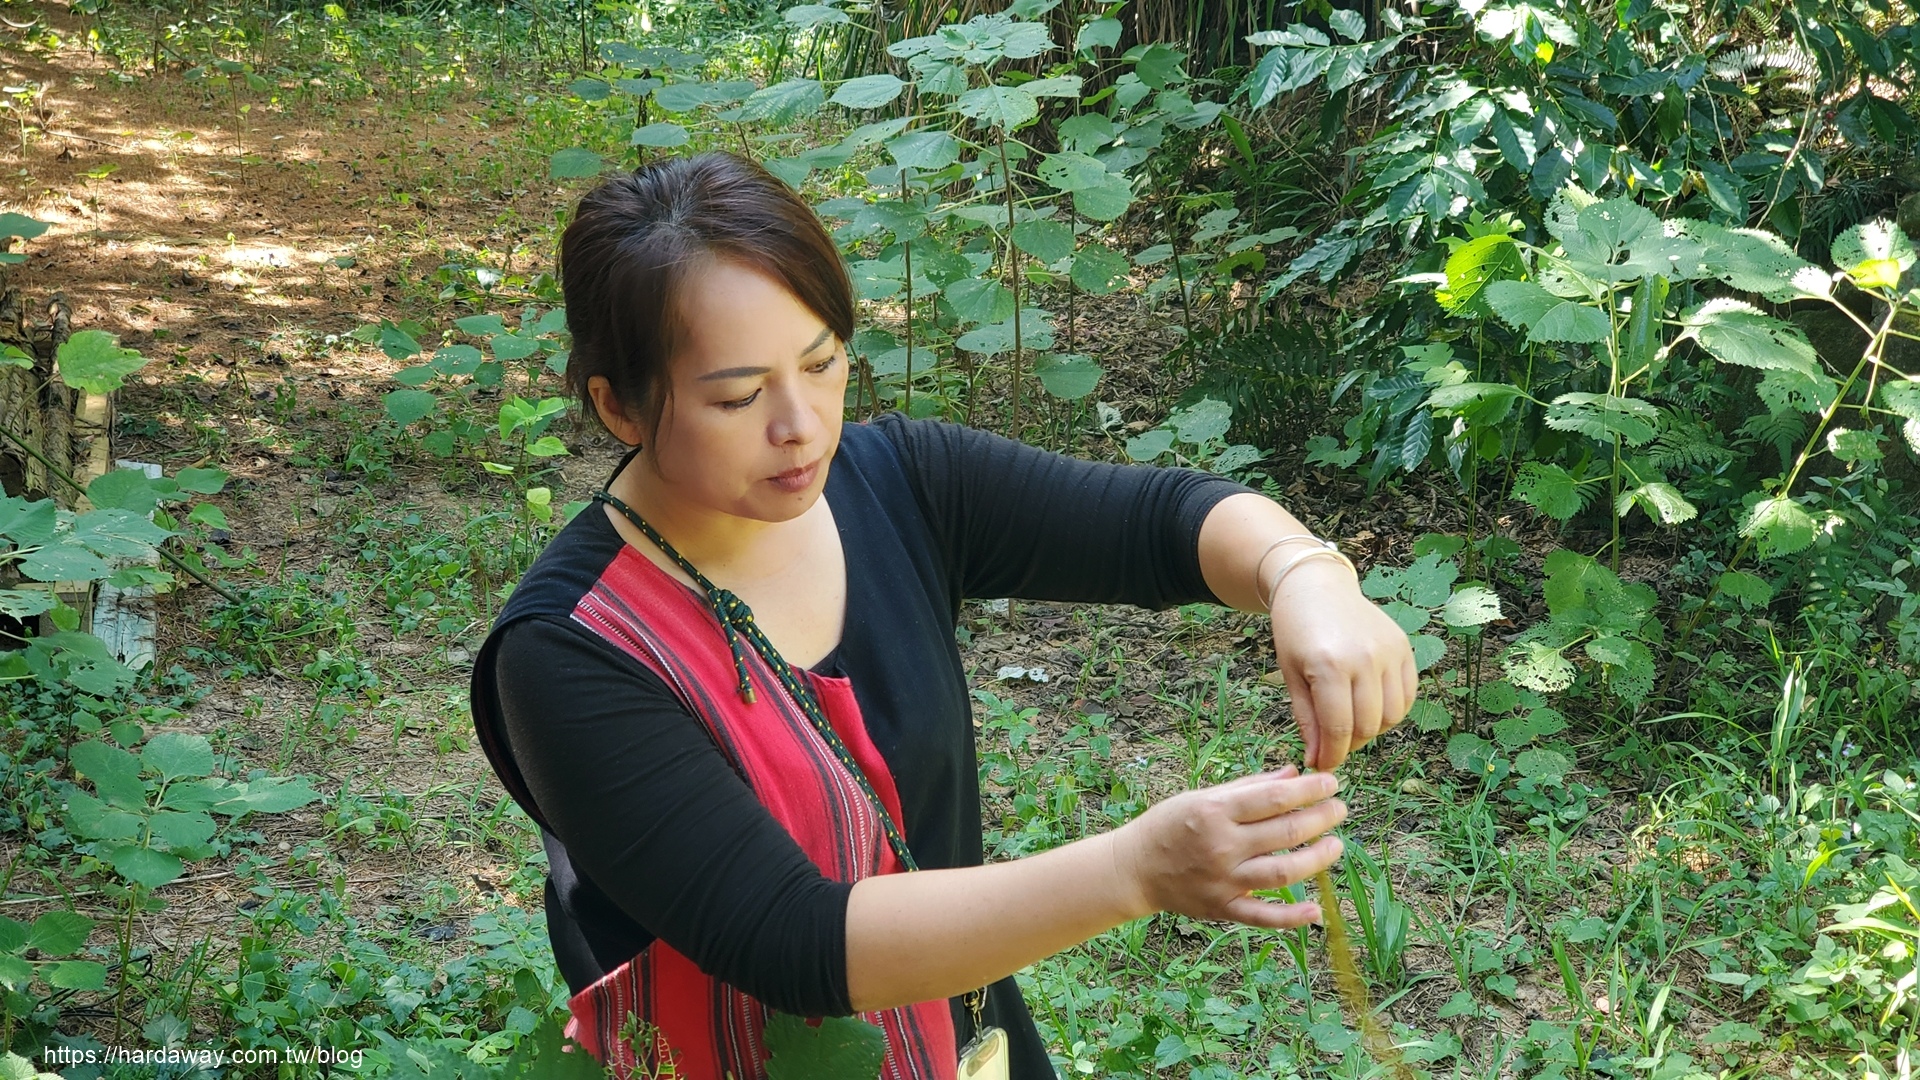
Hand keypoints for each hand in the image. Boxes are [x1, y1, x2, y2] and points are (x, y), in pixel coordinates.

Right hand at [1110, 766, 1345, 928]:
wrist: (1135, 868)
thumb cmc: (1169, 825)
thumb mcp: (1202, 796)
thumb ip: (1249, 787)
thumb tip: (1292, 773)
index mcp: (1215, 812)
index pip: (1274, 798)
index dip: (1309, 789)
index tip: (1331, 782)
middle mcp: (1221, 846)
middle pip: (1285, 833)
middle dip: (1321, 818)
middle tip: (1340, 808)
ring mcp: (1223, 880)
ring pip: (1283, 872)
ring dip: (1317, 858)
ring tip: (1336, 845)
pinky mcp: (1223, 908)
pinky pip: (1262, 916)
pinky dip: (1291, 917)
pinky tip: (1316, 911)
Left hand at [1267, 558, 1416, 770]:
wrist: (1316, 587)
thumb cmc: (1295, 632)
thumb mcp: (1291, 675)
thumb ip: (1307, 719)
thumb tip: (1318, 759)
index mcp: (1330, 666)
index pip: (1339, 729)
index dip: (1332, 755)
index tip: (1322, 765)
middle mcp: (1364, 659)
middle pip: (1367, 726)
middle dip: (1349, 744)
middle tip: (1333, 743)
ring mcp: (1389, 652)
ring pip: (1392, 715)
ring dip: (1372, 729)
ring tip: (1350, 723)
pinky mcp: (1403, 647)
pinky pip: (1407, 695)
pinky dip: (1392, 710)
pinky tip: (1370, 707)